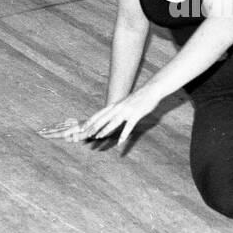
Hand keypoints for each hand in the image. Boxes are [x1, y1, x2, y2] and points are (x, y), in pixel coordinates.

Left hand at [39, 89, 161, 150]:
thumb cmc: (138, 98)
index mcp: (114, 105)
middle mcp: (118, 108)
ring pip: (113, 122)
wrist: (151, 90)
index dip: (89, 122)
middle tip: (85, 135)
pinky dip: (123, 135)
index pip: (99, 114)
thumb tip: (109, 115)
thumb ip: (117, 110)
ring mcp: (127, 111)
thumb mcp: (124, 103)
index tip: (81, 128)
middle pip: (103, 118)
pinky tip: (120, 143)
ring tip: (98, 137)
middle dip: (93, 127)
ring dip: (105, 130)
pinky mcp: (136, 115)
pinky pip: (128, 127)